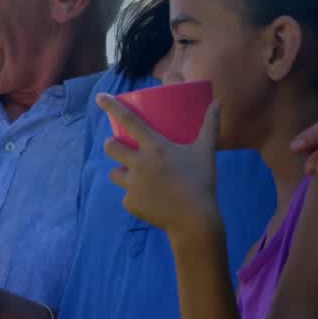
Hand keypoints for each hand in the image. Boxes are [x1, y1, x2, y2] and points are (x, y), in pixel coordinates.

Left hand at [96, 94, 221, 240]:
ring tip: (136, 175)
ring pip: (115, 173)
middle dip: (112, 144)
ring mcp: (132, 184)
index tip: (99, 97)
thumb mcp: (206, 152)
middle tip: (120, 146)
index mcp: (155, 148)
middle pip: (111, 147)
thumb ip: (210, 127)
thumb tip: (217, 102)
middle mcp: (138, 164)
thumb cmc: (201, 182)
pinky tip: (150, 200)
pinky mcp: (130, 203)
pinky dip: (136, 197)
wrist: (195, 221)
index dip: (112, 107)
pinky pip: (128, 196)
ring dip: (121, 171)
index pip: (129, 121)